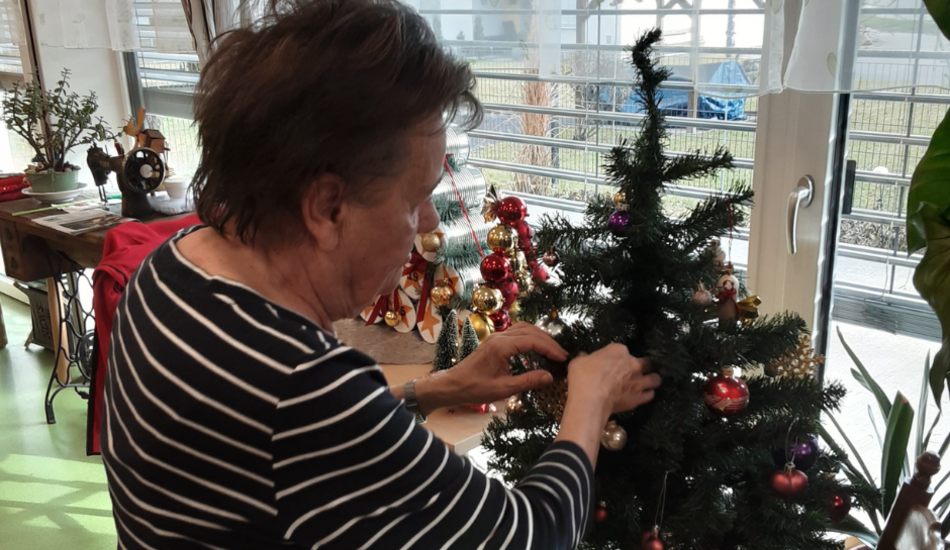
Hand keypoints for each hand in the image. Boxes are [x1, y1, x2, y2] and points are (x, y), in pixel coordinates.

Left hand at [417, 322, 567, 411]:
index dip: (550, 349)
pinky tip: (537, 348)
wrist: (451, 385)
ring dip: (540, 337)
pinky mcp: (494, 342)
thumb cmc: (474, 389)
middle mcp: (499, 338)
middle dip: (548, 341)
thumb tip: (549, 376)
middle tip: (562, 354)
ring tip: (553, 350)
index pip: (533, 341)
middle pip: (530, 331)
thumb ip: (527, 381)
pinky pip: (517, 333)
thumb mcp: (503, 389)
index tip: (563, 358)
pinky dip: (530, 338)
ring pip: (524, 329)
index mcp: (501, 346)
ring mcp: (496, 338)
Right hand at [567, 344, 659, 417]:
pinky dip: (648, 395)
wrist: (591, 399)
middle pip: (645, 362)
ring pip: (654, 379)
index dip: (617, 357)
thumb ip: (584, 359)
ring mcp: (638, 381)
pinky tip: (643, 396)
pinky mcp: (639, 397)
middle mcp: (633, 363)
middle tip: (632, 372)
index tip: (611, 363)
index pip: (621, 350)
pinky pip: (650, 395)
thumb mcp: (578, 362)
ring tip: (647, 383)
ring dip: (651, 380)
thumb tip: (583, 357)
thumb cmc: (583, 377)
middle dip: (641, 366)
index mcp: (618, 351)